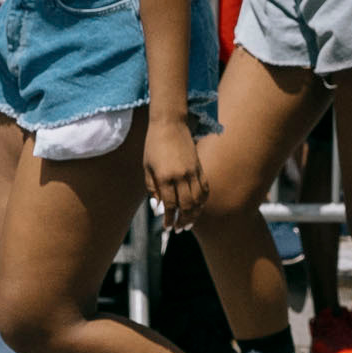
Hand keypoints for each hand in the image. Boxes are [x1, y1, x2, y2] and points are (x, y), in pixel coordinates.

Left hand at [143, 116, 207, 231]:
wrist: (169, 124)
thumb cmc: (153, 145)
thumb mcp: (147, 167)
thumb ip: (152, 188)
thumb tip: (159, 207)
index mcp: (164, 176)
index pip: (170, 205)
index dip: (169, 219)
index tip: (167, 227)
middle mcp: (180, 176)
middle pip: (187, 206)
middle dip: (183, 221)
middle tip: (179, 228)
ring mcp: (192, 171)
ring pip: (198, 200)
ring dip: (195, 214)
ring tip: (189, 222)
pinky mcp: (200, 167)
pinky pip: (205, 189)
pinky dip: (202, 201)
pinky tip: (197, 207)